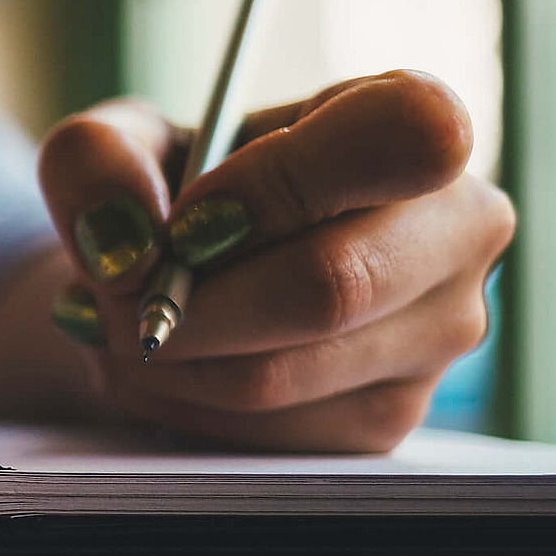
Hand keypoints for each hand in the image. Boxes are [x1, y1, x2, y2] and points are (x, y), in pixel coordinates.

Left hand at [0, 71, 515, 451]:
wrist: (177, 283)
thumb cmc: (170, 194)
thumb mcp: (118, 146)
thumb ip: (97, 159)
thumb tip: (121, 235)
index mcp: (412, 124)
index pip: (408, 135)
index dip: (280, 184)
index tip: (186, 219)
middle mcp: (458, 229)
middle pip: (331, 283)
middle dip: (189, 302)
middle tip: (115, 297)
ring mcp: (438, 334)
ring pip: (280, 373)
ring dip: (170, 359)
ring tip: (124, 326)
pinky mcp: (391, 419)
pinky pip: (266, 431)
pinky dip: (184, 404)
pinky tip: (169, 367)